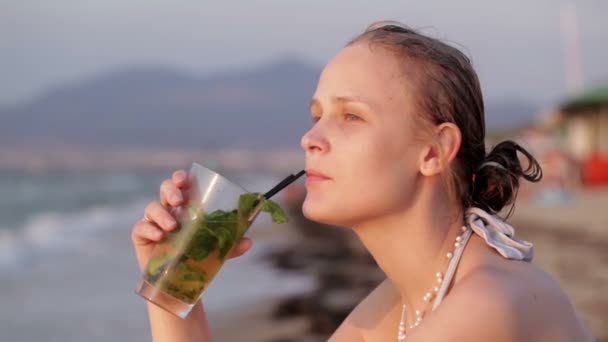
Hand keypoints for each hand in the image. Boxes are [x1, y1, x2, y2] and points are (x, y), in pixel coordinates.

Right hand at [131, 169, 252, 271]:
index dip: (181, 177)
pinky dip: (149, 230)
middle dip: (171, 190)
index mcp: (185, 207)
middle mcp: (168, 210)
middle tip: (180, 201)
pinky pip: (141, 227)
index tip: (185, 180)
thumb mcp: (216, 252)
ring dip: (162, 214)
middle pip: (165, 189)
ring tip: (172, 227)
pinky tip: (159, 236)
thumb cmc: (196, 258)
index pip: (181, 185)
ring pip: (152, 207)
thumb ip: (231, 246)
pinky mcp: (141, 236)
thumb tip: (249, 242)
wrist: (177, 283)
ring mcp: (153, 222)